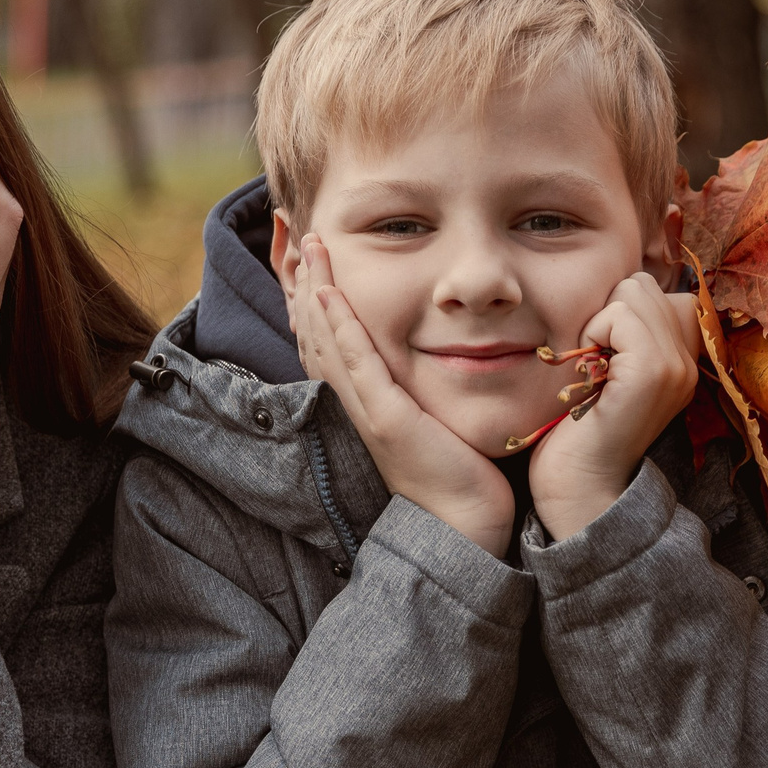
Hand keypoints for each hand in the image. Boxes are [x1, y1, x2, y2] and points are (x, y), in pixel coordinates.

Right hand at [292, 234, 514, 556]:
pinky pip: (356, 363)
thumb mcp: (437, 423)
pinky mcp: (385, 418)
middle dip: (307, 284)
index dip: (318, 302)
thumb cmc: (461, 479)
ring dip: (315, 290)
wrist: (465, 528)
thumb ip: (431, 391)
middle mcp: (356, 404)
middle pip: (317, 334)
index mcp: (366, 403)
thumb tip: (442, 362)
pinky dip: (340, 326)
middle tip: (302, 239)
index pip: (331, 343)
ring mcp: (365, 410)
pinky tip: (329, 295)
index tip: (314, 264)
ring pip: (327, 340)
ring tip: (309, 248)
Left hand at [528, 272, 700, 540]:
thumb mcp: (608, 372)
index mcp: (682, 359)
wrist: (579, 486)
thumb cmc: (577, 429)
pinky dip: (594, 333)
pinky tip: (590, 372)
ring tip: (594, 368)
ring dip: (599, 323)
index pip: (656, 291)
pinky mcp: (654, 370)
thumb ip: (625, 332)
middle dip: (607, 313)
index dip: (617, 311)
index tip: (604, 357)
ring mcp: (677, 365)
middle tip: (595, 364)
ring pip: (633, 291)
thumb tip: (622, 288)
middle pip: (642, 284)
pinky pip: (621, 313)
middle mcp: (689, 361)